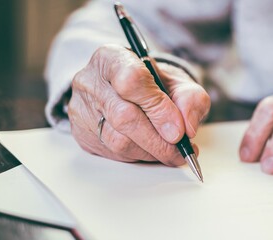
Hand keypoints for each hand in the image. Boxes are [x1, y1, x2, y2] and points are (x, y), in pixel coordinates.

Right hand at [68, 44, 209, 164]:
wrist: (132, 92)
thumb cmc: (154, 85)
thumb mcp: (179, 83)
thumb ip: (190, 99)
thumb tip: (187, 128)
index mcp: (113, 57)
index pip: (132, 80)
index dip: (158, 108)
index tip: (179, 130)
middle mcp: (91, 81)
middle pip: (124, 116)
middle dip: (159, 139)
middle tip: (180, 150)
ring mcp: (83, 108)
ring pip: (118, 140)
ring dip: (151, 151)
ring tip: (170, 151)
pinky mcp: (82, 133)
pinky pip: (113, 153)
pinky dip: (139, 156)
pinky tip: (151, 150)